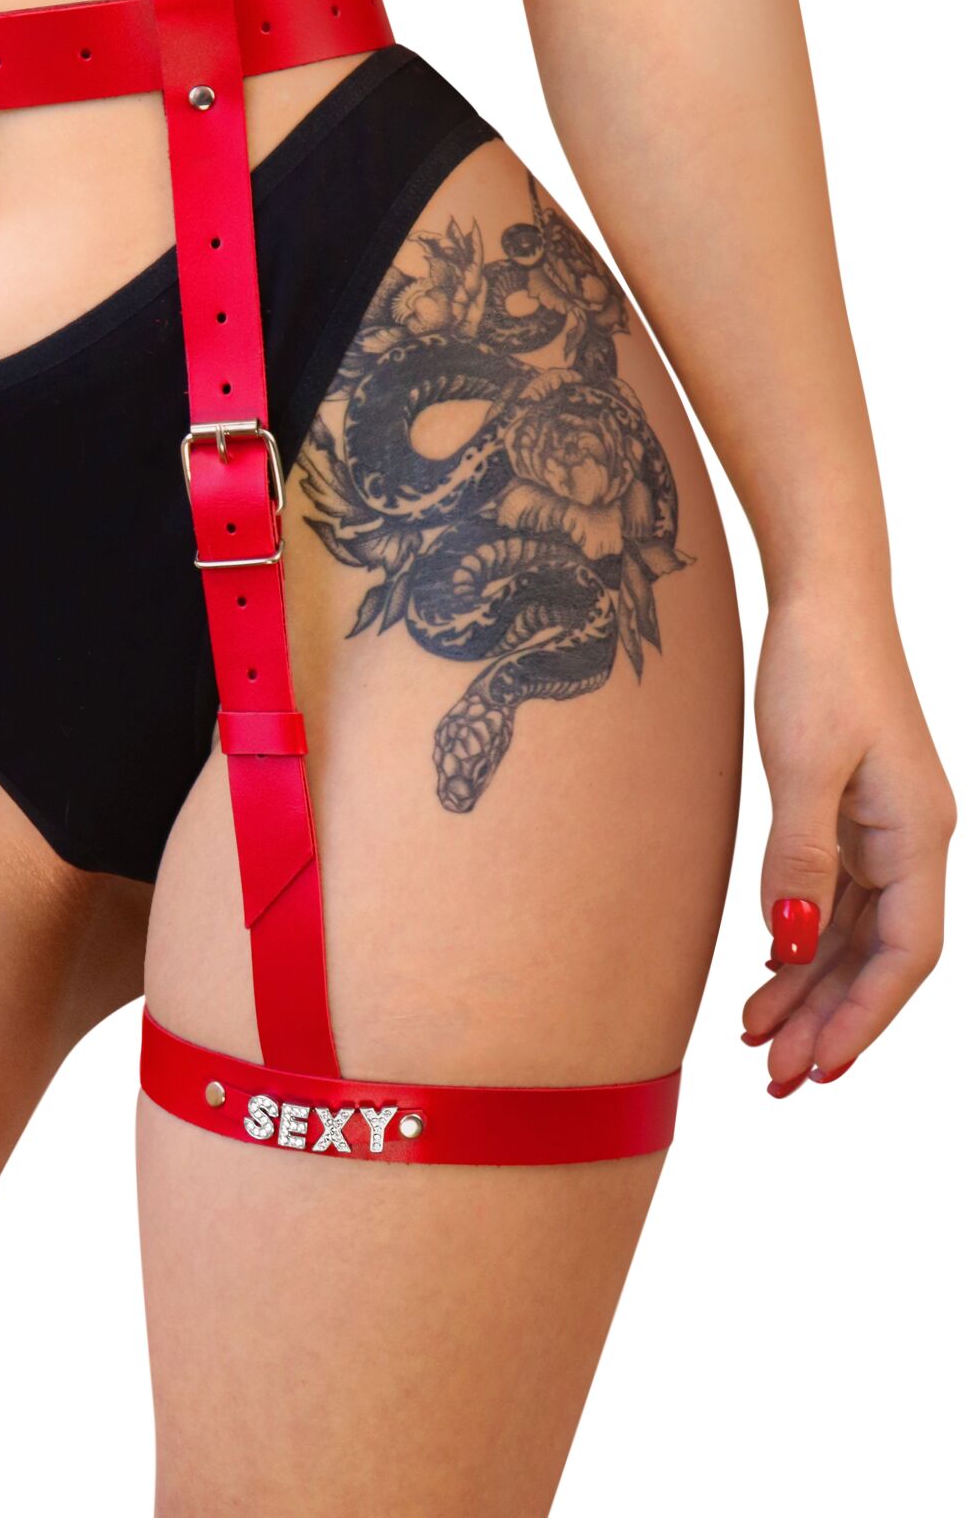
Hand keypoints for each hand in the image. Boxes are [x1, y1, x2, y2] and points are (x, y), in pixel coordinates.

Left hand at [741, 589, 953, 1093]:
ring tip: (756, 1039)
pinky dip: (802, 939)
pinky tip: (767, 969)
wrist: (824, 599)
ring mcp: (881, 828)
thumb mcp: (804, 764)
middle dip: (830, 1019)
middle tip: (775, 1077)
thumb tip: (794, 940)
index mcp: (920, 834)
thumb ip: (800, 856)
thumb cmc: (820, 669)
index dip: (865, 1016)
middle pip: (878, 956)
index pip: (905, 954)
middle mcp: (911, 840)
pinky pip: (833, 898)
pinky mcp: (848, 813)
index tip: (822, 1067)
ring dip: (809, 988)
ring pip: (852, 933)